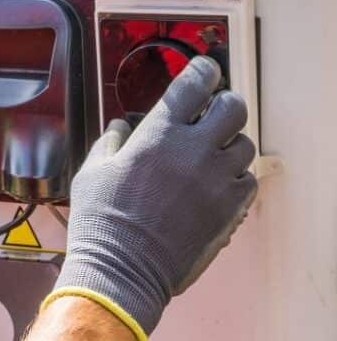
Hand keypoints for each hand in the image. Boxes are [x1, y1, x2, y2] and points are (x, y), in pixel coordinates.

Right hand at [50, 56, 256, 340]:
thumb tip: (120, 128)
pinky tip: (217, 184)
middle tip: (213, 113)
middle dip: (224, 104)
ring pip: (245, 144)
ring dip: (231, 144)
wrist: (122, 270)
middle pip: (233, 106)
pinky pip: (248, 181)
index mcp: (157, 135)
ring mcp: (216, 180)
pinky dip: (237, 177)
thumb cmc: (101, 222)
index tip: (203, 70)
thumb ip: (110, 143)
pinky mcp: (228, 209)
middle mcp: (194, 151)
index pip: (194, 83)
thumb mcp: (91, 173)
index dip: (202, 70)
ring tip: (213, 154)